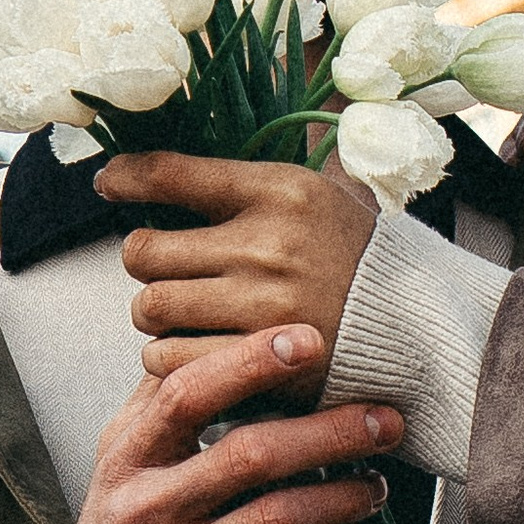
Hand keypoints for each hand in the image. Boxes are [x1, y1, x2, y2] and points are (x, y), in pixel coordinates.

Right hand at [0, 325, 401, 523]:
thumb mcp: (116, 468)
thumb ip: (160, 404)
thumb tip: (209, 329)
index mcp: (126, 460)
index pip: (187, 395)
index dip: (251, 361)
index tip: (311, 340)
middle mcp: (141, 512)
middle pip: (250, 455)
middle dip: (332, 433)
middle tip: (386, 422)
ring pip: (274, 521)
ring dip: (341, 497)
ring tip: (376, 484)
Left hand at [100, 151, 378, 391]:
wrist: (414, 327)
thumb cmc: (352, 258)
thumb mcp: (310, 197)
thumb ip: (243, 183)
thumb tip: (158, 163)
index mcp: (279, 191)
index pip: (173, 172)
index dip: (126, 177)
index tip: (109, 182)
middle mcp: (266, 244)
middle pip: (144, 251)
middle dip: (146, 263)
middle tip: (167, 270)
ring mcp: (261, 306)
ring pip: (151, 308)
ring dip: (156, 314)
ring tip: (183, 312)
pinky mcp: (258, 360)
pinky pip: (170, 359)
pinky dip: (171, 357)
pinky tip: (194, 347)